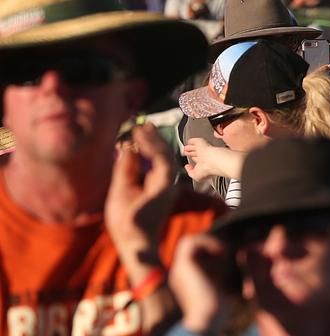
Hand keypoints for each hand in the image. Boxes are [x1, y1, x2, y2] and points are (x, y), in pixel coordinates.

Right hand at [106, 123, 177, 268]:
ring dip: (152, 145)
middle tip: (141, 124)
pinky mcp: (160, 189)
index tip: (138, 129)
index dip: (150, 140)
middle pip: (165, 154)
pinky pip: (157, 168)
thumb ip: (125, 169)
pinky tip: (139, 149)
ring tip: (141, 131)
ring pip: (162, 160)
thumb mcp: (121, 194)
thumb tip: (128, 148)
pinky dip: (149, 156)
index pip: (161, 155)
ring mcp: (166, 186)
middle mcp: (169, 182)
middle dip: (153, 138)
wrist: (138, 245)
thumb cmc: (128, 223)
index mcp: (163, 183)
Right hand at [168, 234, 233, 333]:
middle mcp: (179, 272)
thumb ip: (217, 271)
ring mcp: (179, 268)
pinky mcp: (184, 265)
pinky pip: (191, 241)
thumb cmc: (216, 308)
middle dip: (208, 244)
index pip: (192, 254)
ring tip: (222, 252)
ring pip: (188, 241)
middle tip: (224, 252)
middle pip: (189, 246)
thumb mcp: (217, 284)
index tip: (225, 255)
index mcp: (185, 278)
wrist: (207, 320)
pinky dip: (207, 242)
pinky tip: (220, 252)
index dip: (208, 249)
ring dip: (207, 242)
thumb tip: (225, 254)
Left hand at [182, 137, 229, 181]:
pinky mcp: (201, 142)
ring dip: (190, 147)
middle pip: (196, 153)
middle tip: (185, 153)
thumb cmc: (207, 169)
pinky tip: (189, 141)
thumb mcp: (196, 175)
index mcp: (205, 164)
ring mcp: (203, 149)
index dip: (194, 160)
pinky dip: (192, 141)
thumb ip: (190, 172)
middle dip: (191, 153)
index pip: (199, 161)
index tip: (190, 163)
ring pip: (195, 147)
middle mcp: (205, 157)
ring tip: (185, 148)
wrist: (213, 160)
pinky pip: (195, 140)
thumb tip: (187, 167)